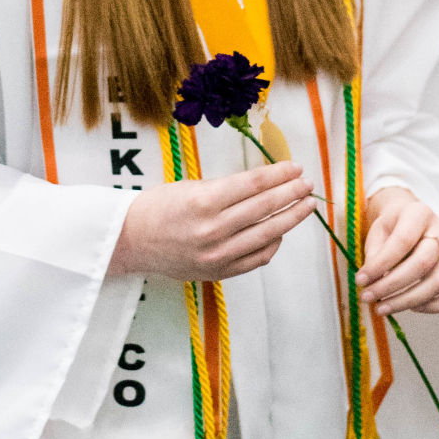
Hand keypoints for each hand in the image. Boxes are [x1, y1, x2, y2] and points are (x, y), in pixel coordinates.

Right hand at [109, 160, 315, 280]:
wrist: (130, 241)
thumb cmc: (158, 207)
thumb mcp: (190, 187)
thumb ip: (226, 188)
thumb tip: (264, 183)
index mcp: (204, 201)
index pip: (254, 184)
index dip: (279, 174)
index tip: (295, 167)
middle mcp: (213, 230)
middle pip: (265, 208)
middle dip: (292, 193)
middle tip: (308, 183)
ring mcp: (217, 254)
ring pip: (268, 234)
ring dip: (291, 218)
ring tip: (305, 205)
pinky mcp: (219, 272)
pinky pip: (257, 258)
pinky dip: (273, 244)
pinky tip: (280, 231)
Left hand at [356, 186, 438, 314]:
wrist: (413, 220)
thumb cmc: (393, 226)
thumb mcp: (379, 231)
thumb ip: (376, 255)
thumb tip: (372, 283)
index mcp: (420, 213)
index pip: (402, 241)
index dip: (380, 265)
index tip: (360, 280)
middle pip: (422, 264)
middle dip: (391, 286)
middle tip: (368, 297)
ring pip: (438, 283)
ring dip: (407, 301)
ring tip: (382, 308)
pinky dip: (434, 307)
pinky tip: (412, 307)